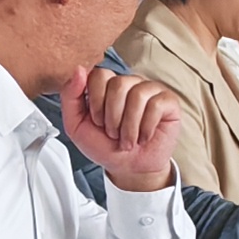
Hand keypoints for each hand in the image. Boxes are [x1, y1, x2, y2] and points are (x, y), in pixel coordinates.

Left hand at [63, 66, 187, 190]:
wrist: (128, 168)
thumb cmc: (104, 146)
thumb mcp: (76, 125)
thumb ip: (70, 97)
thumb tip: (78, 70)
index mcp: (106, 85)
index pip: (99, 75)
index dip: (96, 102)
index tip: (97, 122)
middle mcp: (129, 83)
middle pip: (118, 84)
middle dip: (112, 116)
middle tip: (113, 134)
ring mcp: (150, 90)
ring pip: (138, 95)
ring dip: (129, 126)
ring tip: (128, 139)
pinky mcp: (168, 101)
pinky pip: (156, 105)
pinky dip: (146, 127)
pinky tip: (143, 137)